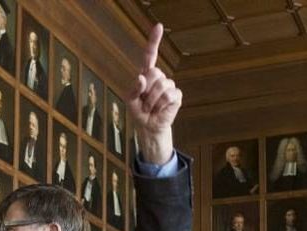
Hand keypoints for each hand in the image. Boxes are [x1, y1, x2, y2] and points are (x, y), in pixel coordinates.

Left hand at [128, 23, 180, 164]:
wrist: (149, 127)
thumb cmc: (139, 112)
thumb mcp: (130, 100)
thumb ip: (133, 88)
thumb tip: (141, 77)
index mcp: (146, 74)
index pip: (150, 55)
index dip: (154, 41)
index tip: (158, 26)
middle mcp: (159, 77)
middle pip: (154, 73)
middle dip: (146, 91)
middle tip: (144, 102)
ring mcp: (169, 85)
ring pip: (161, 86)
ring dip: (152, 101)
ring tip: (151, 108)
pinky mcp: (177, 95)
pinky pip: (168, 96)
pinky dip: (160, 105)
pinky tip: (160, 110)